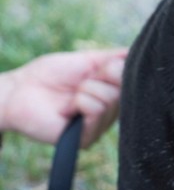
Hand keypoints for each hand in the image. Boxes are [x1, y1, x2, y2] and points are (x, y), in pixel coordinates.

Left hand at [0, 49, 127, 147]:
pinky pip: (96, 111)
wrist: (19, 90)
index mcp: (113, 94)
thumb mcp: (88, 59)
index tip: (94, 70)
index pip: (132, 78)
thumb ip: (114, 58)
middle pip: (123, 88)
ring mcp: (100, 127)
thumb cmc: (50, 75)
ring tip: (70, 98)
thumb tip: (137, 52)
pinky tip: (66, 110)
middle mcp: (111, 113)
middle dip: (97, 78)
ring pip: (110, 99)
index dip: (111, 68)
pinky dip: (79, 102)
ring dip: (85, 90)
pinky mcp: (87, 138)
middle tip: (79, 84)